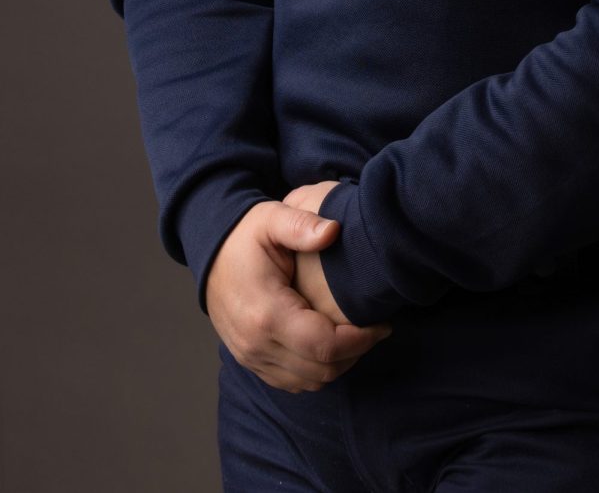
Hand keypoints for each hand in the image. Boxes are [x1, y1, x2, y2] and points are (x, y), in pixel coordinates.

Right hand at [206, 199, 392, 392]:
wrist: (211, 253)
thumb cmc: (245, 236)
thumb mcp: (272, 219)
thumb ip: (302, 225)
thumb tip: (333, 230)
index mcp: (267, 313)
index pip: (325, 346)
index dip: (361, 340)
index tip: (383, 324)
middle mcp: (256, 344)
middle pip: (321, 370)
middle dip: (356, 353)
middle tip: (375, 329)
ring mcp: (251, 357)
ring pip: (309, 382)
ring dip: (339, 364)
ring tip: (358, 335)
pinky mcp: (251, 361)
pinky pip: (292, 382)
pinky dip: (317, 370)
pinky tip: (332, 344)